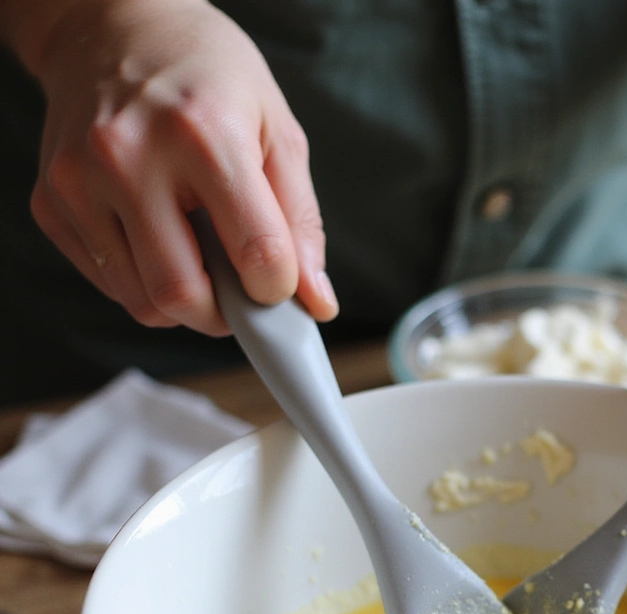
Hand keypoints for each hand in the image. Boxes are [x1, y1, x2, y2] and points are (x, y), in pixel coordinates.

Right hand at [26, 0, 337, 334]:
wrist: (112, 26)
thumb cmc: (207, 77)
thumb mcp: (277, 133)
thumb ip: (301, 224)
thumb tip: (316, 303)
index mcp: (204, 136)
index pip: (256, 256)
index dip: (277, 288)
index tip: (276, 281)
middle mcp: (129, 157)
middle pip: (184, 295)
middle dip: (225, 312)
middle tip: (238, 287)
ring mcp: (80, 181)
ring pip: (142, 301)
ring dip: (184, 301)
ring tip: (198, 251)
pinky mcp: (51, 202)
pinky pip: (110, 284)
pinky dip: (144, 282)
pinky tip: (158, 237)